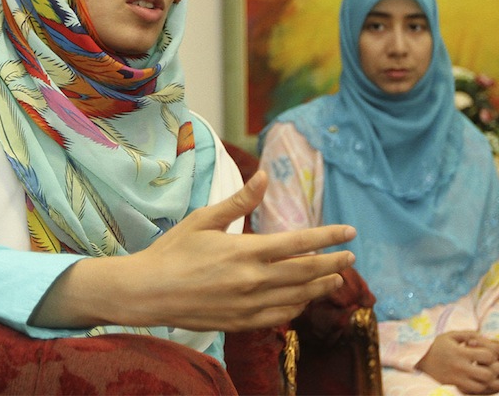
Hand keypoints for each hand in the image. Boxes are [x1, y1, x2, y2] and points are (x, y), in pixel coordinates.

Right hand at [32, 170, 356, 331]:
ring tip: (335, 280)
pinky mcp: (240, 322)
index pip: (299, 243)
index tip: (350, 232)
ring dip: (320, 288)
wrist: (147, 292)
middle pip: (306, 273)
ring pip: (297, 298)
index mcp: (245, 251)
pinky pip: (278, 317)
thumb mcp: (204, 219)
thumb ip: (239, 201)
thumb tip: (264, 175)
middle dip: (333, 264)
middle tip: (351, 257)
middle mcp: (252, 280)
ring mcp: (248, 305)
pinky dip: (296, 308)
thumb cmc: (173, 252)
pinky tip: (303, 300)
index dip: (328, 238)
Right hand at [416, 331, 498, 393]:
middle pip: (488, 375)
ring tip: (480, 374)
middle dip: (492, 370)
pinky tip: (473, 379)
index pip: (488, 356)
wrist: (419, 360)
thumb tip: (487, 338)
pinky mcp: (454, 387)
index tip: (486, 353)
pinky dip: (476, 387)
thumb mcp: (451, 335)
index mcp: (460, 352)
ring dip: (484, 381)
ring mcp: (457, 379)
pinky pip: (471, 392)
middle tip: (487, 366)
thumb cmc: (437, 346)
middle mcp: (460, 367)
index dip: (492, 354)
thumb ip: (469, 334)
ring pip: (481, 387)